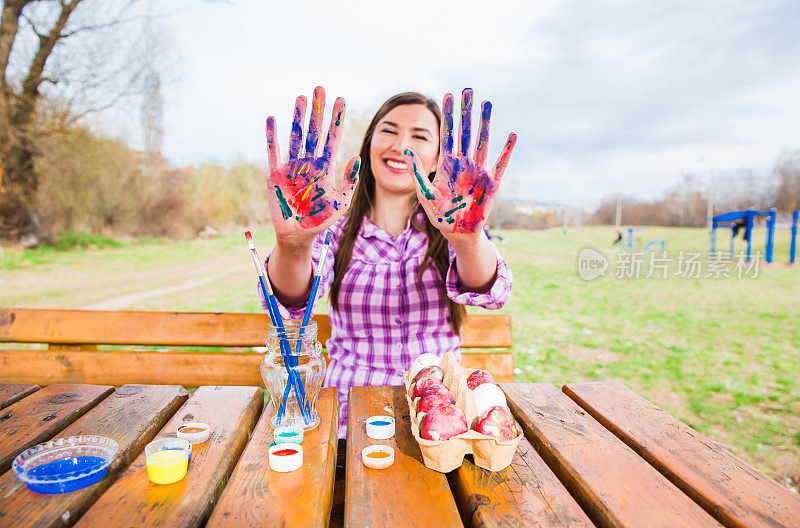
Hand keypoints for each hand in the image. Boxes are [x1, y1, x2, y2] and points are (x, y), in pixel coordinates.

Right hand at [266, 86, 359, 241]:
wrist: (298, 236)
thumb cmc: (321, 220)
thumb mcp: (341, 202)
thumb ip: (349, 181)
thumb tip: (357, 157)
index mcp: (325, 169)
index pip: (332, 139)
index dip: (336, 120)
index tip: (341, 100)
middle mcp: (308, 163)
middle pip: (314, 131)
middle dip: (318, 111)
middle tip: (320, 88)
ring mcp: (291, 167)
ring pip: (295, 137)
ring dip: (297, 117)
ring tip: (301, 97)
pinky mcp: (275, 175)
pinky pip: (273, 152)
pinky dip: (272, 137)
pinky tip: (272, 119)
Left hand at [403, 88, 514, 238]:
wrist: (458, 232)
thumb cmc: (440, 215)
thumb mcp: (425, 193)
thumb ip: (417, 171)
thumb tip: (405, 150)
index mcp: (448, 164)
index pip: (447, 134)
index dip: (448, 115)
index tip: (447, 95)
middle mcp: (464, 163)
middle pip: (465, 132)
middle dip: (466, 112)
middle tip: (467, 90)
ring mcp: (478, 171)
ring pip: (482, 141)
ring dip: (484, 123)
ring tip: (486, 103)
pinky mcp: (491, 183)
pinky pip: (500, 164)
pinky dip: (506, 151)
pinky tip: (511, 135)